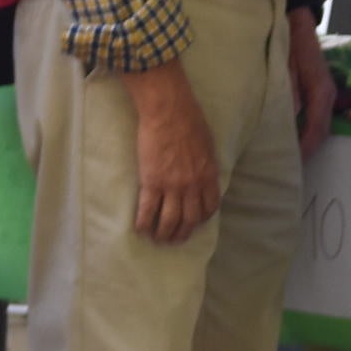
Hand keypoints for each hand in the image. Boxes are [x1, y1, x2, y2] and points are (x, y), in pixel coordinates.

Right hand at [121, 62, 222, 243]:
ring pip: (169, 221)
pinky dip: (144, 224)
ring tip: (157, 238)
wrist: (168, 111)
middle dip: (182, 233)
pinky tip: (140, 229)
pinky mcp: (151, 183)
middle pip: (189, 219)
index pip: (209, 206)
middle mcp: (193, 186)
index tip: (195, 222)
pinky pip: (147, 211)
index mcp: (208, 176)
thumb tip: (203, 175)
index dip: (202, 218)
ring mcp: (172, 186)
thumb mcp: (207, 146)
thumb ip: (206, 165)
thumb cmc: (189, 121)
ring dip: (163, 234)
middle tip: (174, 238)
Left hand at [289, 8, 333, 158]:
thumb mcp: (284, 64)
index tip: (290, 164)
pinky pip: (310, 116)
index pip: (317, 129)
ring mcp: (322, 93)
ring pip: (316, 125)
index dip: (305, 149)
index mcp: (321, 91)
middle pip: (319, 131)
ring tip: (282, 153)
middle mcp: (325, 95)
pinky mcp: (313, 90)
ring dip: (303, 140)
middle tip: (283, 165)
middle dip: (304, 150)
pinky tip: (284, 133)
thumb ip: (287, 91)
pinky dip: (300, 128)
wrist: (296, 18)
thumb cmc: (288, 39)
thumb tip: (286, 118)